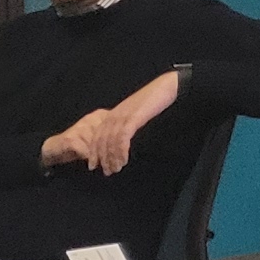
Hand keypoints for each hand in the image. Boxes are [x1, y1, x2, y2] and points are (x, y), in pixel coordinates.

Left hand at [43, 71, 181, 174]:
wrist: (165, 87)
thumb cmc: (154, 99)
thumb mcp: (136, 112)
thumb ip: (127, 123)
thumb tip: (124, 138)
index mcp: (112, 115)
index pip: (97, 137)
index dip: (94, 152)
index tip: (94, 165)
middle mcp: (113, 116)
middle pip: (101, 141)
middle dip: (102, 158)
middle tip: (107, 171)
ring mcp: (121, 117)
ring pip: (110, 142)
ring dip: (112, 158)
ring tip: (116, 169)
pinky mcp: (131, 119)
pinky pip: (122, 139)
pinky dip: (121, 151)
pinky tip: (124, 160)